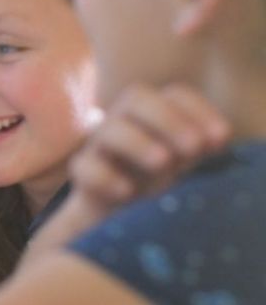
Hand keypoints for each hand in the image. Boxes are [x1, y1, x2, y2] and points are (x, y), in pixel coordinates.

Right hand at [70, 84, 229, 214]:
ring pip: (110, 129)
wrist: (117, 210)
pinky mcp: (83, 171)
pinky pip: (84, 167)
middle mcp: (124, 119)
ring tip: (163, 163)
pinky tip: (127, 192)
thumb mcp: (184, 159)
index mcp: (154, 111)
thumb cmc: (157, 177)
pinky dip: (105, 178)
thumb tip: (216, 139)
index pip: (175, 94)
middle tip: (193, 148)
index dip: (200, 111)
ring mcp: (100, 144)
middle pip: (137, 97)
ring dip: (139, 143)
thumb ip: (199, 145)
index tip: (222, 139)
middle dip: (168, 120)